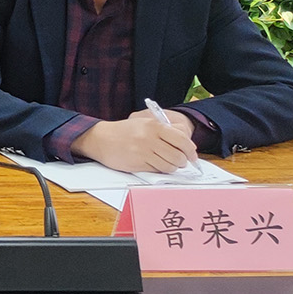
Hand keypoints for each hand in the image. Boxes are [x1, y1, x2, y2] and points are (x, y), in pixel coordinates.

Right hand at [70, 110, 197, 172]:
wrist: (100, 138)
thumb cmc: (124, 132)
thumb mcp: (144, 123)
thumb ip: (164, 131)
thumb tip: (186, 145)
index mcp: (154, 126)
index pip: (182, 139)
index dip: (191, 150)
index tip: (192, 155)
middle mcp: (150, 138)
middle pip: (178, 156)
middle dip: (182, 161)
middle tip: (180, 161)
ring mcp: (144, 151)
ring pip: (170, 166)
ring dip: (172, 167)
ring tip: (166, 163)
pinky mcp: (138, 163)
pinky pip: (157, 170)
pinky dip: (160, 169)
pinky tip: (154, 164)